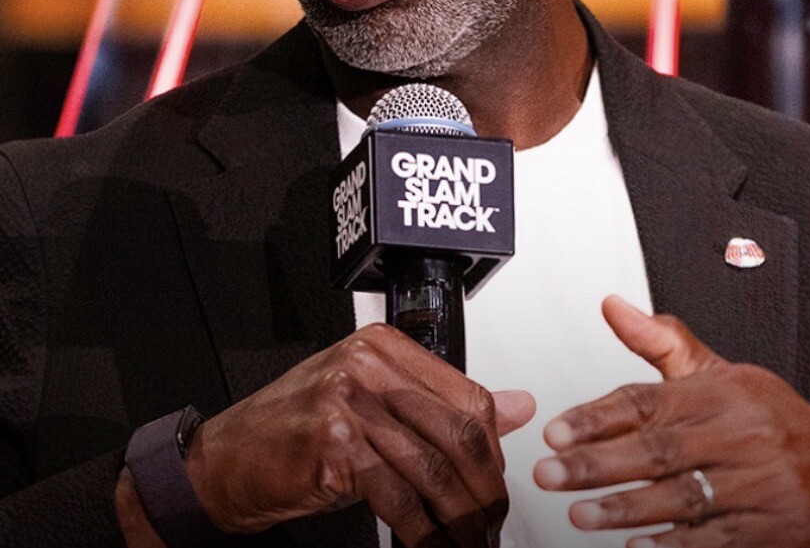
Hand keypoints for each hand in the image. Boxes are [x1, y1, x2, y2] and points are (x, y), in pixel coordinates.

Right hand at [183, 323, 534, 546]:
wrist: (225, 460)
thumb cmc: (295, 430)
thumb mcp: (374, 405)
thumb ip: (443, 405)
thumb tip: (518, 406)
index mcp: (385, 348)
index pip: (466, 393)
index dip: (491, 448)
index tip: (495, 482)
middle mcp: (369, 366)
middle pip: (457, 429)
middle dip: (483, 488)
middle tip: (491, 524)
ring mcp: (349, 402)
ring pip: (432, 466)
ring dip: (459, 517)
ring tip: (468, 543)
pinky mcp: (334, 446)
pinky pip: (399, 497)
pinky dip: (423, 533)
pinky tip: (431, 547)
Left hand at [533, 296, 809, 547]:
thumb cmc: (781, 421)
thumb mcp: (725, 373)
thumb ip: (663, 344)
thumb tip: (612, 306)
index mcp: (725, 390)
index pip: (650, 399)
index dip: (597, 416)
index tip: (556, 429)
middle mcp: (743, 433)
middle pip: (659, 448)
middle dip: (597, 463)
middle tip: (550, 473)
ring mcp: (761, 484)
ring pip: (683, 496)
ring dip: (626, 508)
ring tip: (580, 513)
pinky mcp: (774, 530)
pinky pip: (716, 539)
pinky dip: (675, 545)